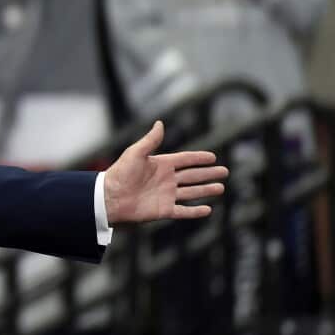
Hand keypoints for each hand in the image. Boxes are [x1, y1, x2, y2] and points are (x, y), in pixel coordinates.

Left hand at [104, 121, 228, 224]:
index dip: (198, 158)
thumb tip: (160, 122)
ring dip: (206, 190)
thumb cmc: (120, 173)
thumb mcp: (136, 153)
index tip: (213, 156)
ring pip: (191, 192)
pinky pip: (183, 211)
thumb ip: (150, 140)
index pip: (185, 160)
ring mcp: (165, 195)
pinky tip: (208, 210)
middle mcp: (165, 180)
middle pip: (192, 176)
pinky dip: (195, 212)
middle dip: (208, 174)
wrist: (110, 197)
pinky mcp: (163, 210)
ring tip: (220, 188)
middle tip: (225, 171)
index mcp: (160, 165)